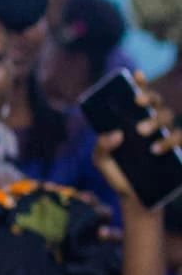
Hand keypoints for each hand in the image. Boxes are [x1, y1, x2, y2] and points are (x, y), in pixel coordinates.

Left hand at [92, 72, 180, 206]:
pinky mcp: (177, 152)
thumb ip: (101, 147)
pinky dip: (170, 140)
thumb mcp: (101, 162)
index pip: (139, 97)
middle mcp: (151, 125)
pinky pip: (180, 138)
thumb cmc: (118, 176)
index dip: (141, 83)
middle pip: (157, 102)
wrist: (135, 200)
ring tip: (141, 132)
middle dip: (149, 96)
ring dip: (155, 120)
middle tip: (137, 101)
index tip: (136, 73)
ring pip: (168, 117)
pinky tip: (157, 149)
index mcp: (132, 122)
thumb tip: (115, 134)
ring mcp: (165, 137)